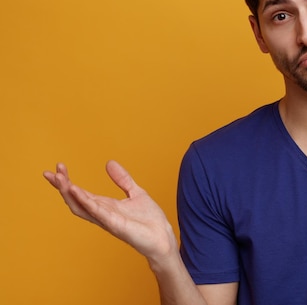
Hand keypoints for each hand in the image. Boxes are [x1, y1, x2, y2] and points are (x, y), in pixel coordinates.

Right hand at [43, 161, 177, 261]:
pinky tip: (75, 189)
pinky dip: (85, 200)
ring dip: (68, 192)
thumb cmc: (149, 221)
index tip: (58, 167)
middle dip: (61, 186)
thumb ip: (122, 179)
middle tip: (50, 172)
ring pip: (80, 206)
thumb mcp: (136, 193)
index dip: (67, 181)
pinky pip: (96, 211)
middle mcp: (101, 214)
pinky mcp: (115, 224)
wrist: (163, 237)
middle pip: (74, 200)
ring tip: (58, 178)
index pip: (80, 193)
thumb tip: (109, 163)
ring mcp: (106, 220)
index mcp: (105, 206)